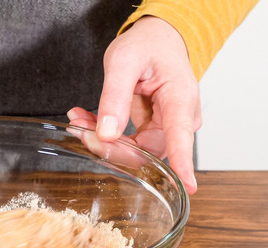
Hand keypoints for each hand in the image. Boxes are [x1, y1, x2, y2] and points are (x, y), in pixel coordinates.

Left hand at [68, 16, 200, 193]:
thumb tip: (108, 133)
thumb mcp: (124, 61)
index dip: (183, 164)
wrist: (158, 40)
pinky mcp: (154, 131)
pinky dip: (105, 135)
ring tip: (79, 119)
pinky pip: (130, 144)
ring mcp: (167, 128)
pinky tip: (87, 120)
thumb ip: (115, 96)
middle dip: (111, 146)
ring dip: (103, 140)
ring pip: (135, 151)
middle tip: (80, 126)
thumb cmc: (148, 45)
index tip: (188, 187)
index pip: (182, 136)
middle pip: (148, 151)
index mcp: (181, 98)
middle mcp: (180, 118)